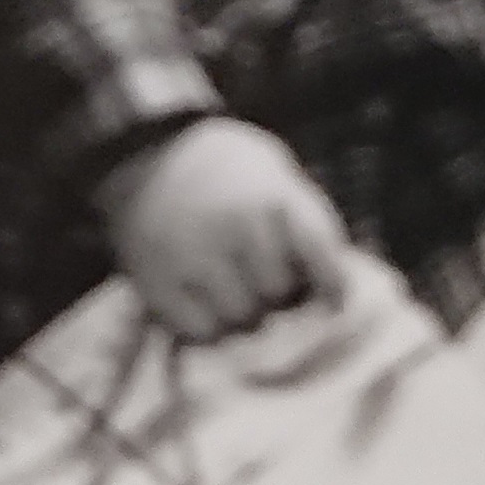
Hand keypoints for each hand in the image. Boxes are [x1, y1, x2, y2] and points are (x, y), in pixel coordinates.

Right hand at [95, 117, 350, 340]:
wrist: (147, 150)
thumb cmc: (227, 168)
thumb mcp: (274, 173)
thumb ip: (305, 224)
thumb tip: (336, 291)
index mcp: (272, 195)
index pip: (322, 255)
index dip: (333, 282)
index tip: (334, 298)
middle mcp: (235, 226)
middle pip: (278, 294)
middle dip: (278, 292)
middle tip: (267, 280)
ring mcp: (193, 257)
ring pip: (241, 321)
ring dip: (244, 312)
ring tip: (234, 287)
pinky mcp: (158, 284)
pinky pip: (201, 333)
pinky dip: (209, 325)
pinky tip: (206, 298)